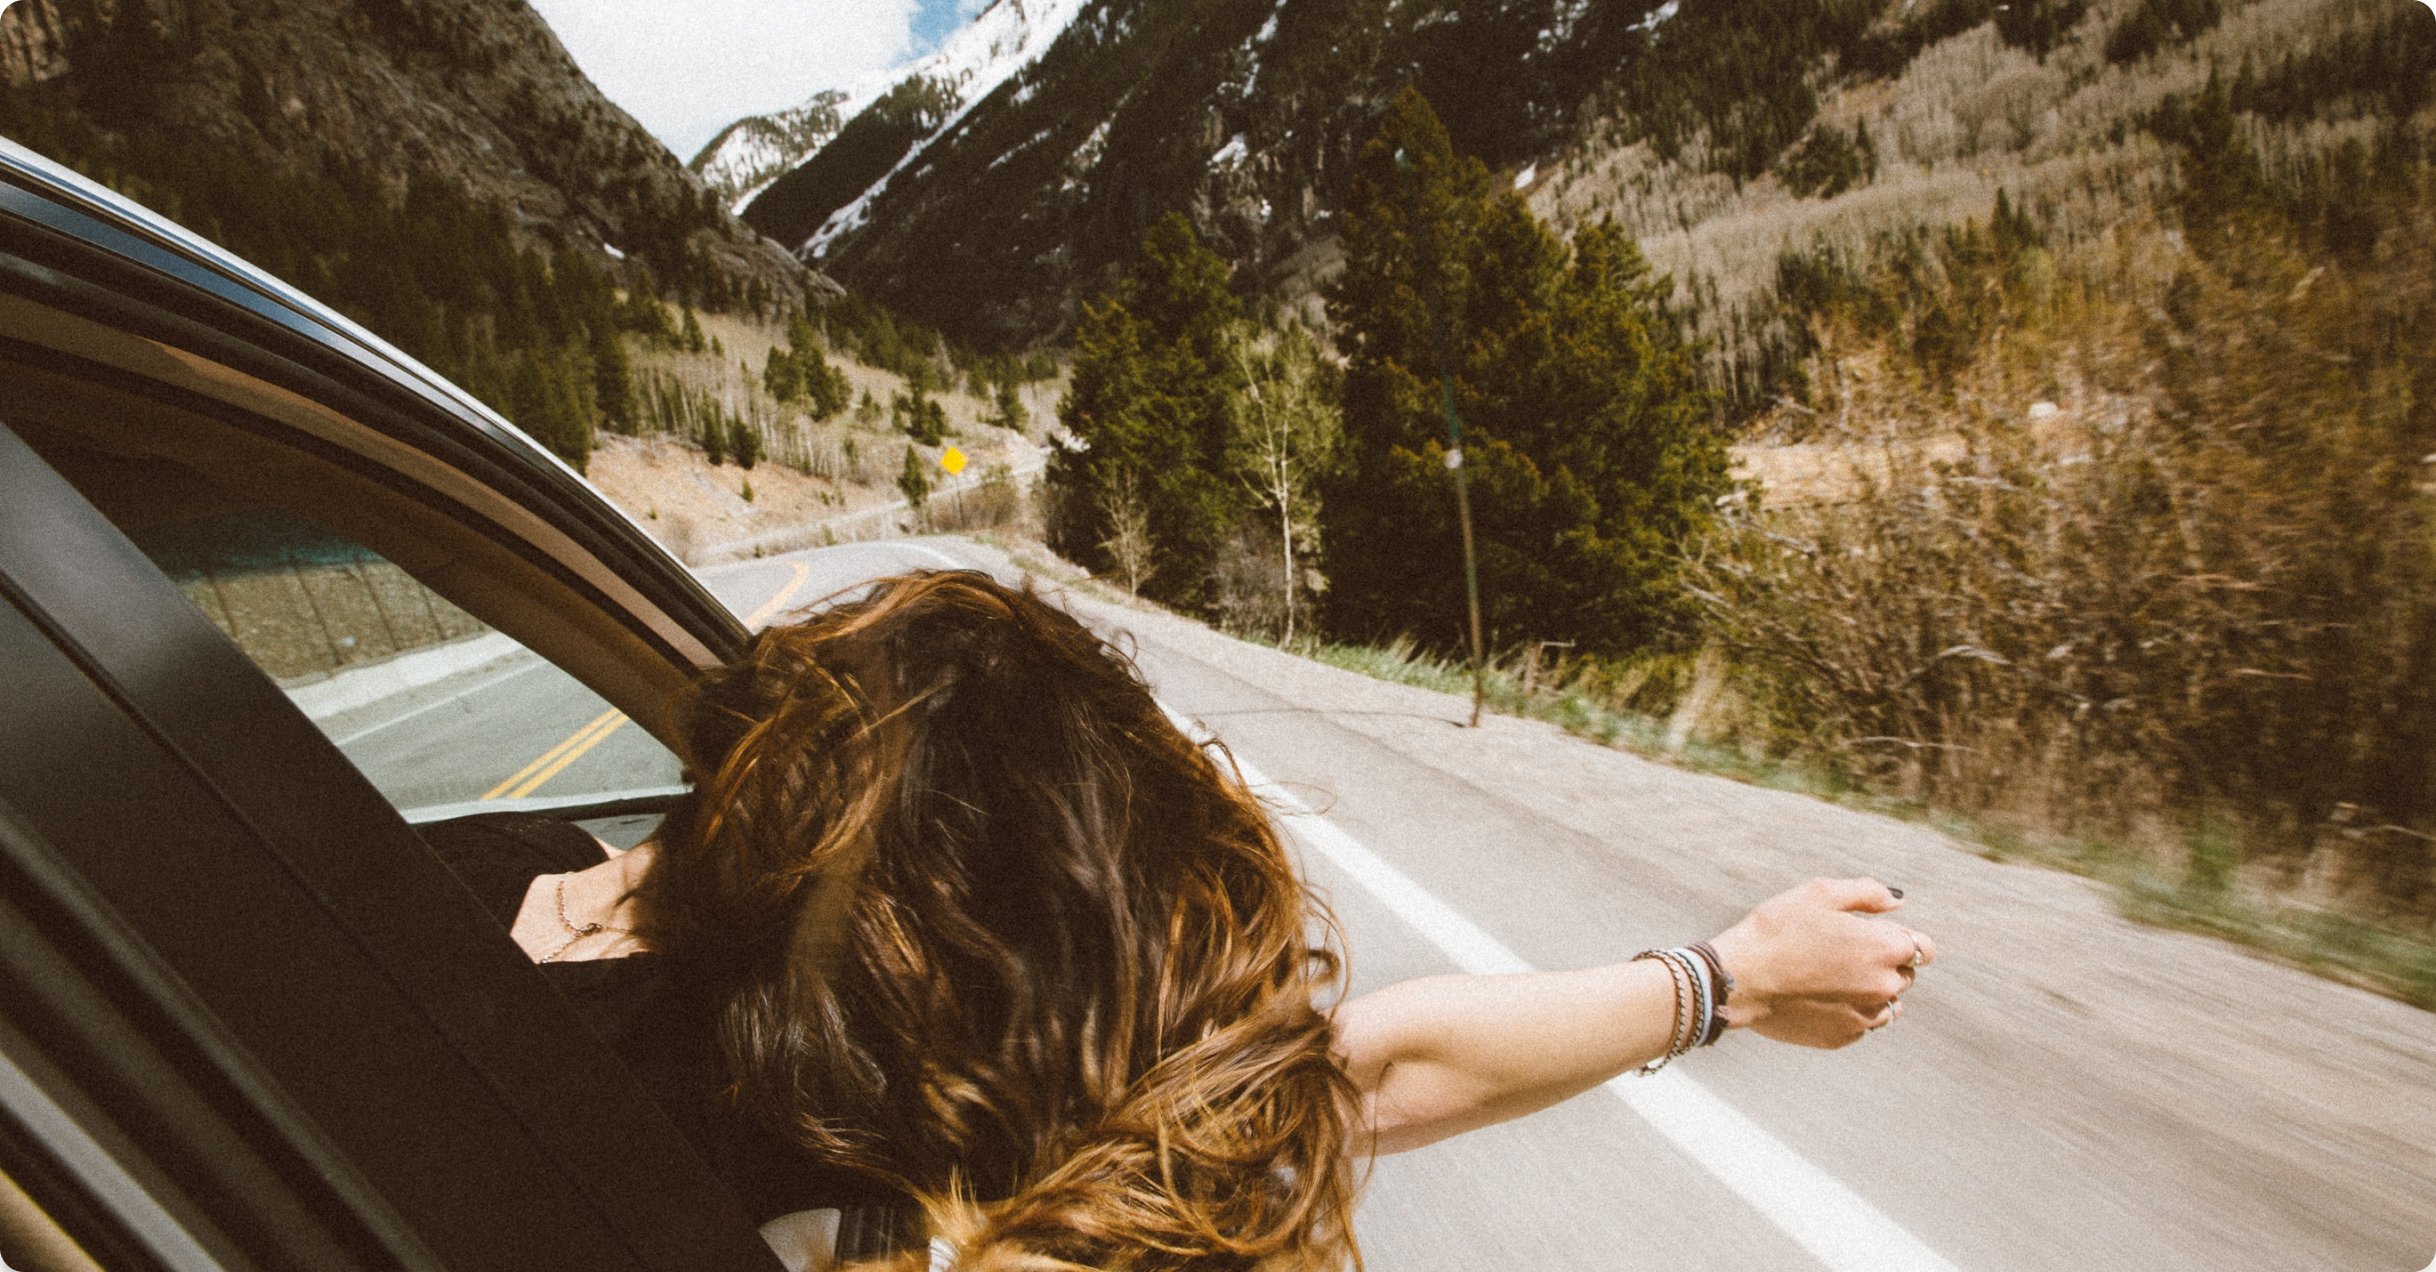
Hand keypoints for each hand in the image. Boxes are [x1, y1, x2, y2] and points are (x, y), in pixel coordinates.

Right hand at [1706, 877, 1933, 1048]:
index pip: (1925, 948)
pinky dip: (1849, 1011)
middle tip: (1842, 952)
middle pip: (1905, 975)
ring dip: (1871, 991)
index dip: (1901, 938)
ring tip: (1832, 978)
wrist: (1740, 978)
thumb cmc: (1777, 930)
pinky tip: (1818, 997)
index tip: (1876, 935)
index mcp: (1884, 948)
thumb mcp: (1820, 894)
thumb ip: (1868, 894)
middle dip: (1885, 963)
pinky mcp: (1843, 1037)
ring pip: (1887, 1005)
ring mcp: (1864, 1016)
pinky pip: (1861, 1024)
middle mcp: (1883, 986)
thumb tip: (1898, 901)